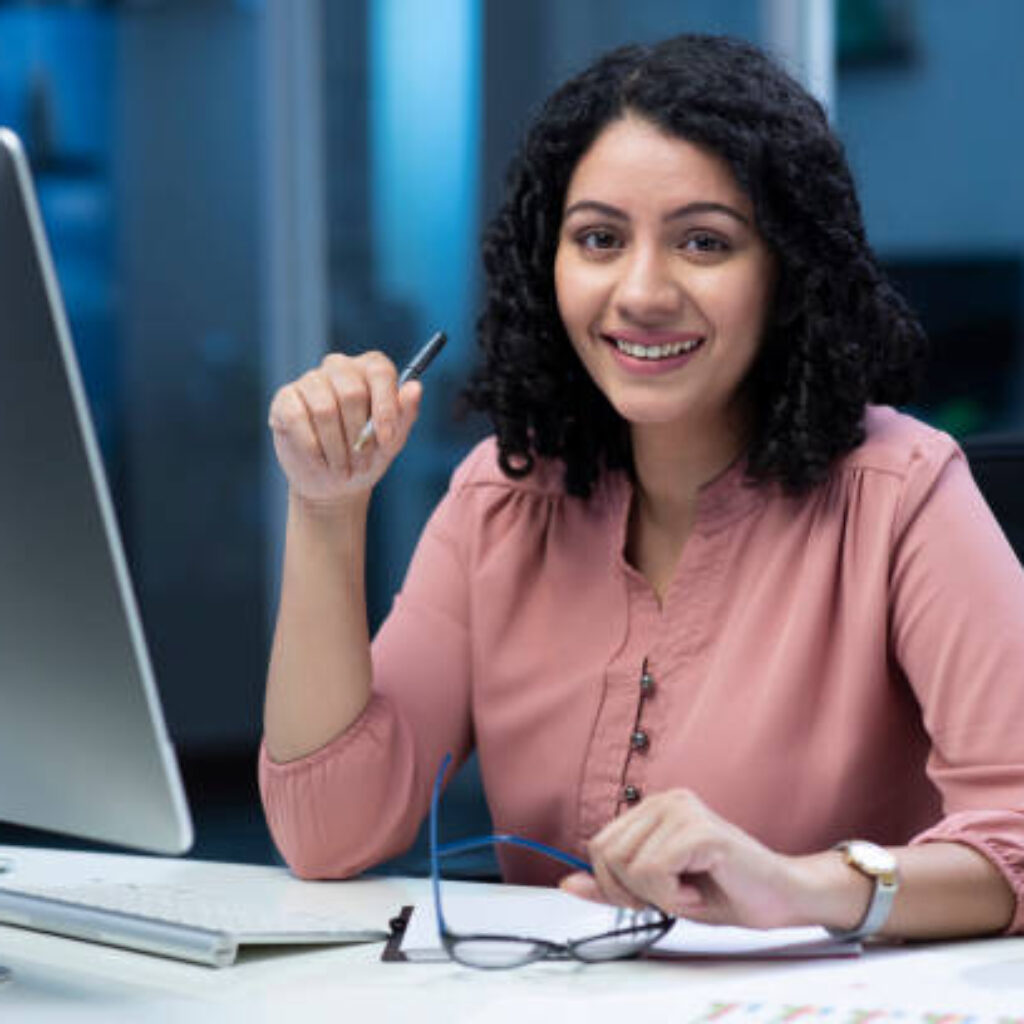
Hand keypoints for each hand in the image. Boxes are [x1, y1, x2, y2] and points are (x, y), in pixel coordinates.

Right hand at [268, 351, 421, 506]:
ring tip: (342, 469)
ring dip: (336, 448)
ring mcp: (310, 381)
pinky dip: (312, 448)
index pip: (380, 370)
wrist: (333, 483)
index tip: (387, 440)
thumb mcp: (392, 442)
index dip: (385, 406)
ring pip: (325, 409)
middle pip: (352, 391)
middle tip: (362, 463)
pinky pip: (298, 417)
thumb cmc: (367, 457)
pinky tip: (320, 462)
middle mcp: (339, 368)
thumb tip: (415, 387)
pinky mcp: (285, 399)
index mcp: (370, 371)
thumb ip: (405, 414)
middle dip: (359, 435)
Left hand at [560, 789, 806, 928]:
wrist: (780, 896)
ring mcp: (683, 810)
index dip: (615, 884)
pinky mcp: (700, 830)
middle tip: (672, 894)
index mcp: (652, 808)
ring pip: (630, 865)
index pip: (598, 846)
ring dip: (659, 895)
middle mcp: (666, 800)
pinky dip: (673, 896)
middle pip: (607, 854)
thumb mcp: (656, 891)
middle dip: (633, 891)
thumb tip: (566, 882)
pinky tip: (700, 889)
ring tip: (690, 888)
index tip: (649, 896)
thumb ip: (612, 886)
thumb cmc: (722, 891)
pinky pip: (655, 871)